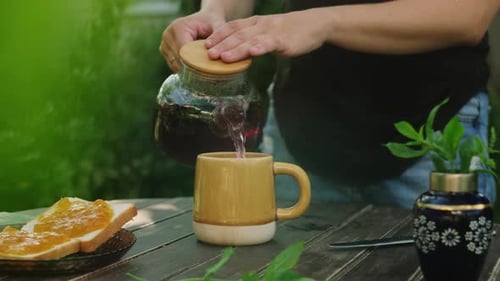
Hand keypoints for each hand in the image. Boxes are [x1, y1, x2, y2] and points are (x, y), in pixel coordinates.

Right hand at [160, 11, 223, 71]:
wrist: (204, 19)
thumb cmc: (212, 23)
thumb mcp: (218, 27)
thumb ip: (218, 39)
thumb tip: (212, 55)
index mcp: (178, 27)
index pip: (183, 52)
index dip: (194, 63)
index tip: (206, 72)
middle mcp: (168, 34)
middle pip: (178, 59)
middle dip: (191, 68)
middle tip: (205, 76)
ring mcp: (164, 43)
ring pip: (175, 64)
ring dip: (187, 70)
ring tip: (201, 73)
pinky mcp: (164, 50)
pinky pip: (173, 65)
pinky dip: (184, 68)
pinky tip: (194, 68)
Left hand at [205, 10, 326, 61]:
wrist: (314, 24)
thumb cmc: (289, 31)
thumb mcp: (266, 32)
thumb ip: (252, 40)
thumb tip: (235, 53)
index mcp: (254, 23)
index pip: (232, 27)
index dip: (218, 36)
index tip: (205, 45)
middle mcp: (260, 26)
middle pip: (237, 35)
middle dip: (221, 45)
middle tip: (208, 54)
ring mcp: (271, 32)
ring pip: (250, 40)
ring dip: (235, 49)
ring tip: (222, 57)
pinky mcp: (283, 40)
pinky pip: (269, 44)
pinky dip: (260, 48)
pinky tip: (252, 53)